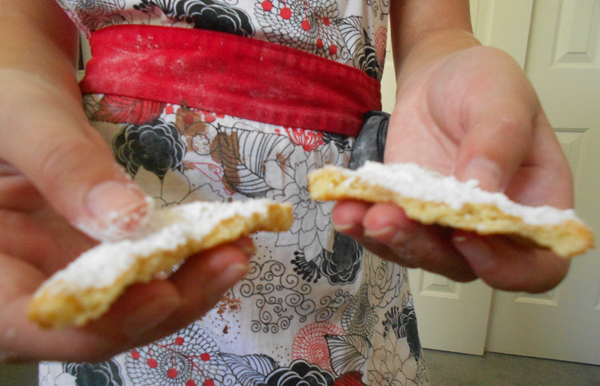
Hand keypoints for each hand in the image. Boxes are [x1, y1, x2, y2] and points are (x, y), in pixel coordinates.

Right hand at [0, 70, 251, 361]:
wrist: (16, 89)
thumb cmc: (1, 93)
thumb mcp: (20, 117)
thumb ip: (62, 164)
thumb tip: (128, 218)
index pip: (32, 323)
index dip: (101, 324)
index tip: (163, 294)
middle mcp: (28, 280)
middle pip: (99, 323)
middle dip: (171, 302)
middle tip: (230, 260)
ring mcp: (69, 268)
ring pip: (131, 302)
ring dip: (191, 283)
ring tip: (238, 246)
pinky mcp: (102, 251)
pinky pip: (145, 268)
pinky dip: (186, 258)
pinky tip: (224, 235)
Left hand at [332, 46, 572, 292]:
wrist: (438, 79)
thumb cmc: (483, 85)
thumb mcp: (502, 100)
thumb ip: (497, 144)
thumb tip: (479, 193)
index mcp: (534, 205)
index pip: (537, 265)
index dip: (507, 268)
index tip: (467, 235)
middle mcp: (491, 226)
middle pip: (465, 265)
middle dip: (423, 248)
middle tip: (388, 219)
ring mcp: (444, 224)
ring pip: (419, 254)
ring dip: (385, 240)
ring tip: (357, 213)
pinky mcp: (407, 214)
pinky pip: (386, 232)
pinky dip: (362, 225)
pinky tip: (345, 209)